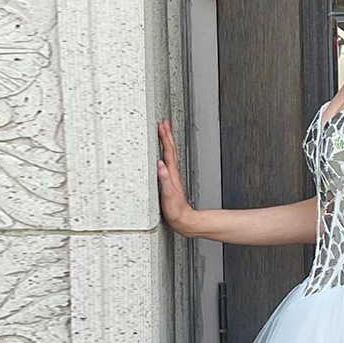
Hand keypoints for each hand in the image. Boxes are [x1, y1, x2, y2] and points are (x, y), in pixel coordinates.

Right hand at [157, 119, 196, 234]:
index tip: (161, 125)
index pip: (167, 151)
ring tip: (162, 132)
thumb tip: (160, 164)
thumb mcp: (168, 195)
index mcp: (171, 174)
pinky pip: (165, 162)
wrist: (183, 220)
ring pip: (168, 155)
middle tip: (162, 122)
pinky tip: (160, 154)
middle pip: (169, 149)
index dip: (164, 138)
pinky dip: (163, 154)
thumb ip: (164, 180)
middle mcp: (172, 173)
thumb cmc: (175, 210)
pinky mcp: (168, 181)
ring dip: (166, 142)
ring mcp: (171, 176)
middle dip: (166, 135)